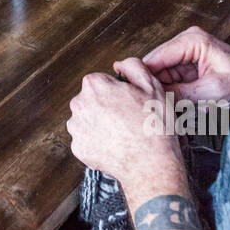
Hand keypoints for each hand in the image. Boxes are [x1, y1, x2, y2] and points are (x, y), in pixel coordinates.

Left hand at [67, 58, 179, 184]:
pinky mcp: (78, 147)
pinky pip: (86, 140)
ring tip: (121, 133)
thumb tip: (120, 65)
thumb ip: (133, 66)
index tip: (126, 102)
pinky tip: (114, 145)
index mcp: (94, 85)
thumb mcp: (151, 86)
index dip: (116, 92)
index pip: (100, 82)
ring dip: (99, 124)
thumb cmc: (153, 126)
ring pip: (86, 120)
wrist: (151, 164)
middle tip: (126, 118)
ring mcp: (76, 127)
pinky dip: (97, 142)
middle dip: (105, 106)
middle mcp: (79, 104)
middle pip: (90, 100)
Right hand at [141, 26, 229, 103]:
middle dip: (160, 88)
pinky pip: (174, 82)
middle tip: (164, 108)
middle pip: (157, 68)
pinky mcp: (191, 67)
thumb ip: (179, 94)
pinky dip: (178, 95)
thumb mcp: (211, 91)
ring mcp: (188, 54)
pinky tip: (190, 105)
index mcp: (191, 40)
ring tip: (185, 108)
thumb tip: (152, 99)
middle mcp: (186, 43)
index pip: (155, 58)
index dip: (144, 78)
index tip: (139, 97)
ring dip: (170, 94)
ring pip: (163, 77)